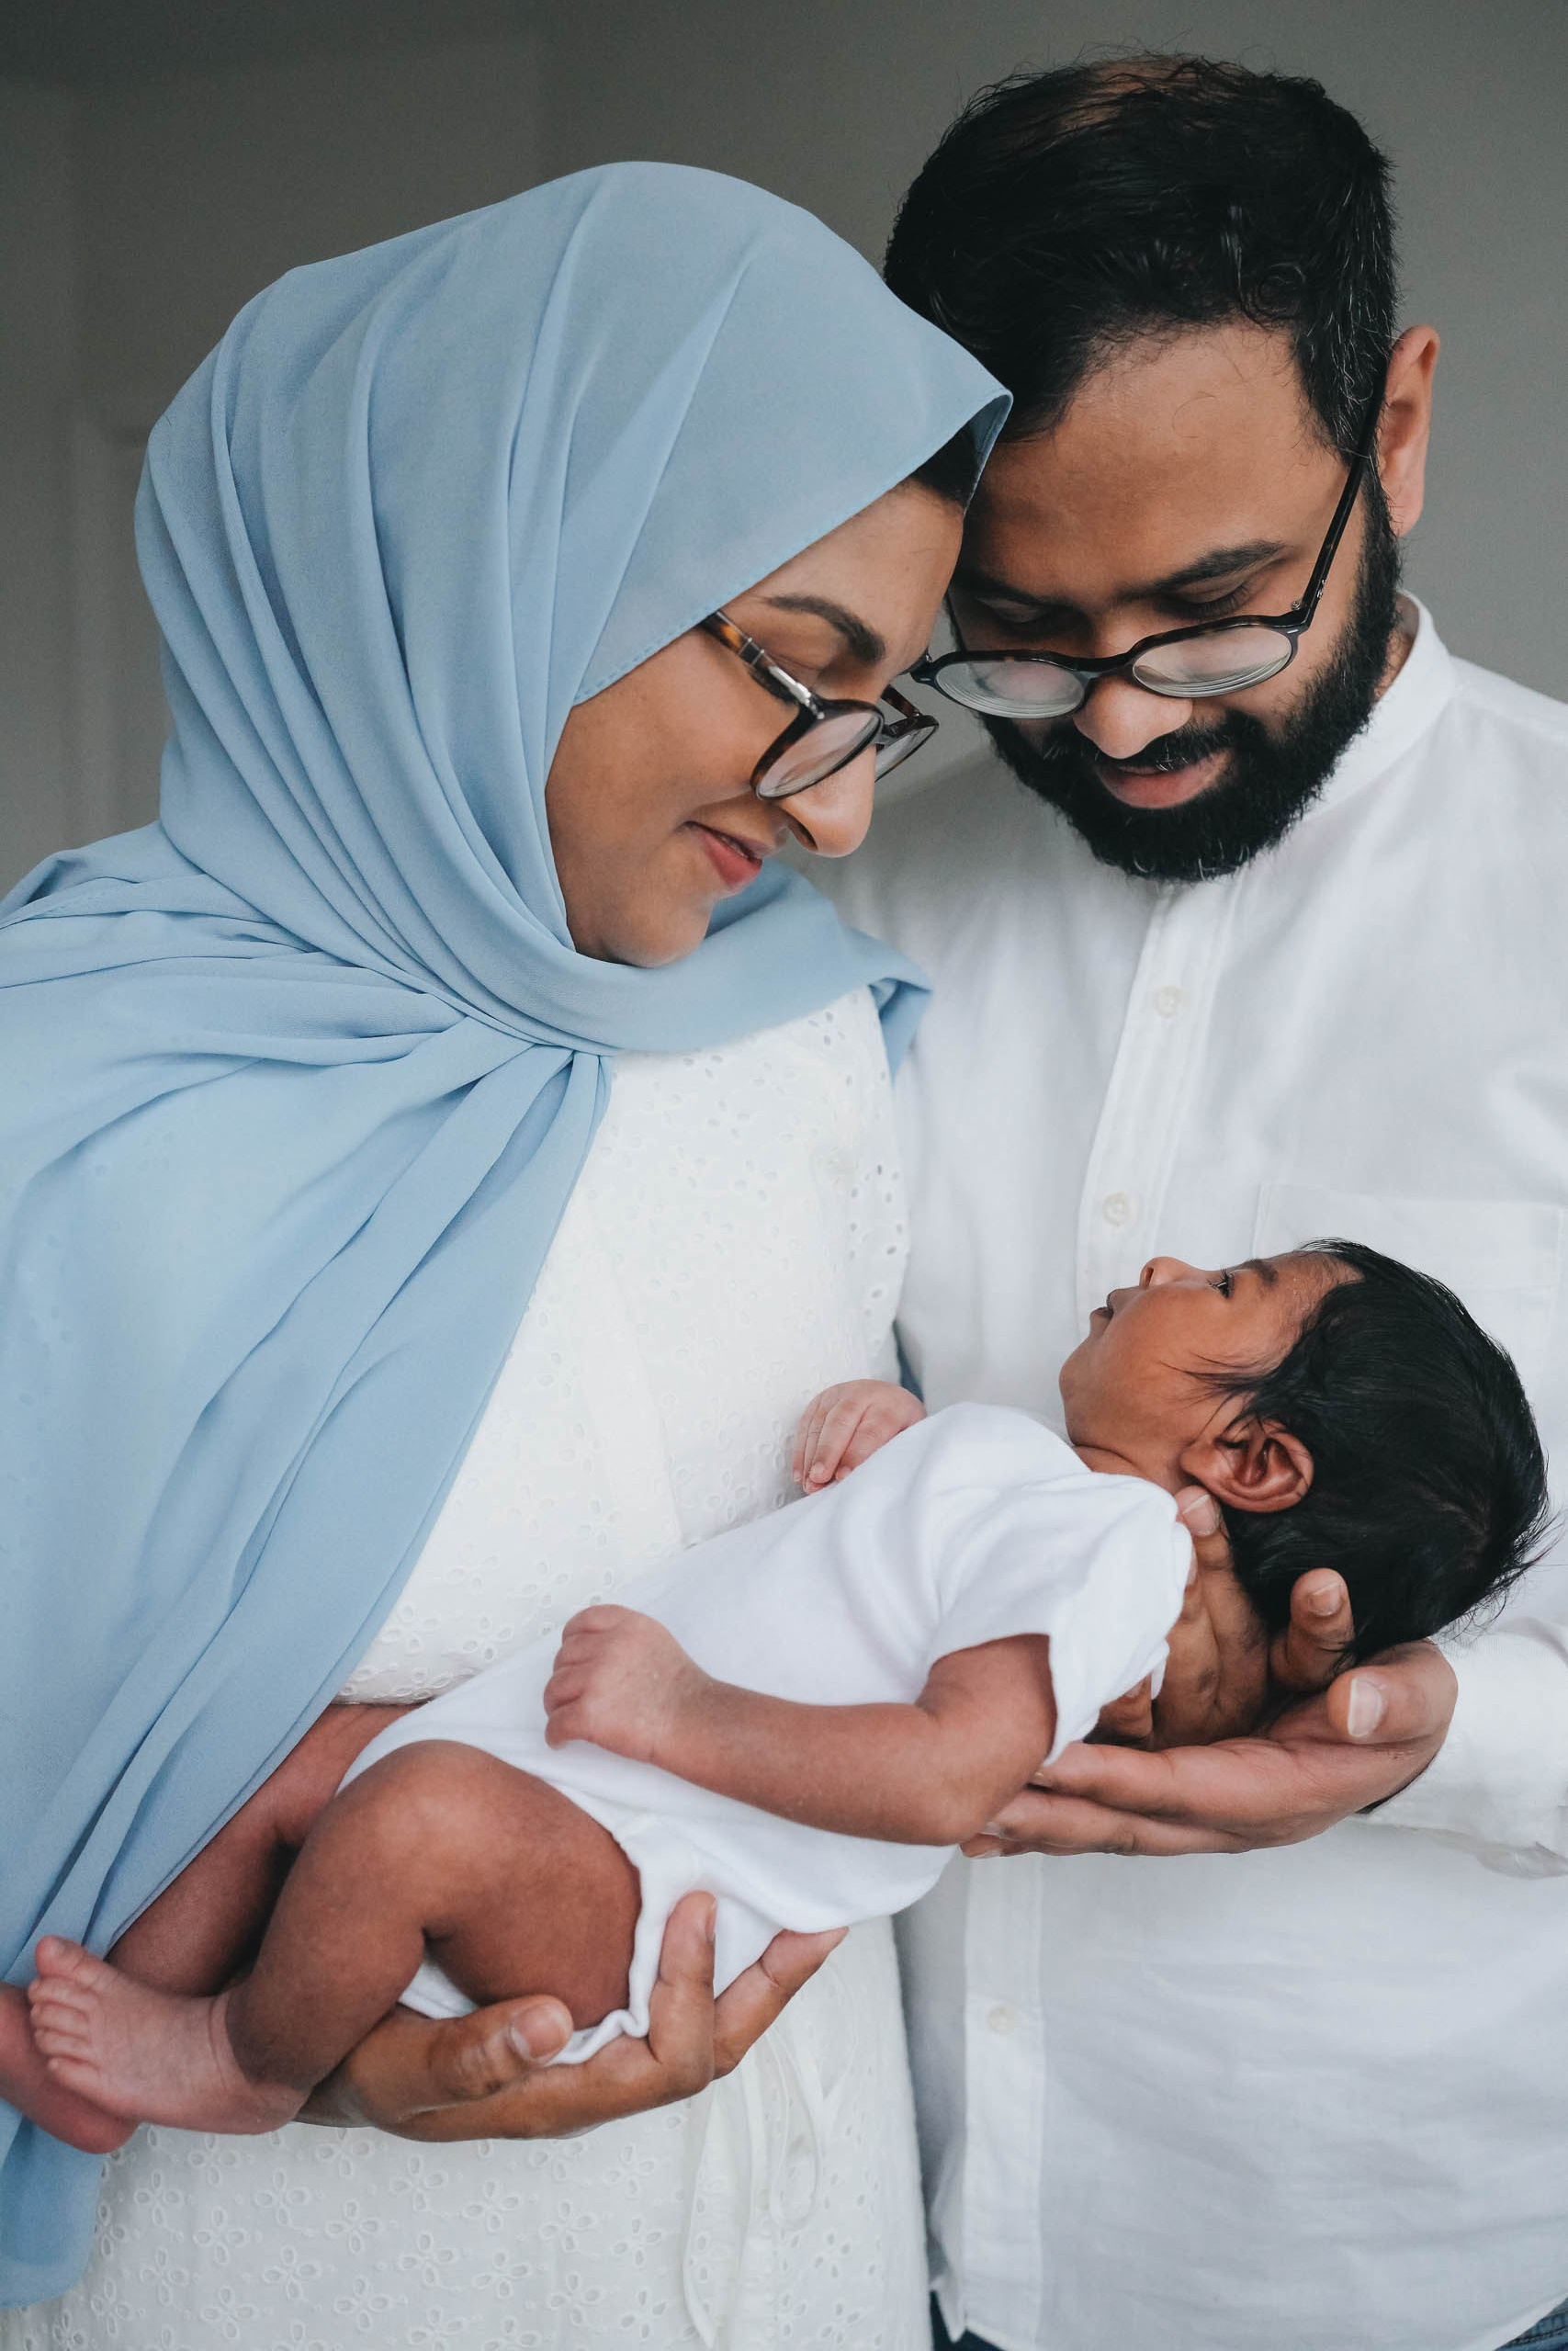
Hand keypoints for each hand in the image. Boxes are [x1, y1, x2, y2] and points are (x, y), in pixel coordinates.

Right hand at [300, 1892, 844, 2140]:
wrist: (326, 2048)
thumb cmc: (360, 2058)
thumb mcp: (394, 2068)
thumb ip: (467, 2060)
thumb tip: (554, 2023)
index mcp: (557, 2093)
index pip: (663, 2064)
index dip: (694, 1992)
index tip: (693, 1905)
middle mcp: (589, 2075)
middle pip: (708, 2049)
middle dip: (766, 1989)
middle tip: (811, 1922)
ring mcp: (594, 2045)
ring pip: (701, 2025)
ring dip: (756, 1976)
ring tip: (802, 1916)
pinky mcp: (588, 2009)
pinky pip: (670, 1994)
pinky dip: (716, 1959)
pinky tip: (735, 1909)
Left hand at [544, 1604, 708, 1764]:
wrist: (694, 1722)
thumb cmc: (681, 1691)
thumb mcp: (656, 1641)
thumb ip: (624, 1637)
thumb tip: (593, 1651)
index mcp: (627, 1626)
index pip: (581, 1622)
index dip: (570, 1641)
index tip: (571, 1656)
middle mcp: (609, 1647)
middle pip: (563, 1658)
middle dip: (565, 1678)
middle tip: (572, 1695)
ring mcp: (596, 1680)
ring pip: (554, 1690)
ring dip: (556, 1706)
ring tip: (566, 1717)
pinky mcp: (589, 1714)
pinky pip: (556, 1724)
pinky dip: (555, 1735)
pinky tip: (562, 1740)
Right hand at [792, 1380, 924, 1489]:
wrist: (889, 1398)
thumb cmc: (900, 1427)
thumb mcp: (909, 1438)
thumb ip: (895, 1454)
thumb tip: (873, 1480)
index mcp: (891, 1404)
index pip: (871, 1431)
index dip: (855, 1455)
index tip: (843, 1477)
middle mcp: (862, 1394)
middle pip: (840, 1422)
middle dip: (827, 1453)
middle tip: (819, 1478)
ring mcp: (838, 1394)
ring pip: (819, 1423)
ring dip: (811, 1455)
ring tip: (809, 1483)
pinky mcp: (820, 1400)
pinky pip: (805, 1424)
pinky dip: (801, 1451)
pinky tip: (801, 1474)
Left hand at [966, 1492, 1457, 1855]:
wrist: (1408, 1732)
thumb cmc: (1406, 1704)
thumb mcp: (1417, 1694)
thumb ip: (1391, 1700)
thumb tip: (1351, 1705)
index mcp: (1278, 1794)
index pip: (1179, 1790)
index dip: (1112, 1779)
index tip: (1046, 1760)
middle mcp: (1233, 1817)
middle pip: (1126, 1826)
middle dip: (1049, 1816)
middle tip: (971, 1803)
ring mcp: (1209, 1817)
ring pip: (1111, 1830)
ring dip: (1040, 1828)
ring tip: (964, 1819)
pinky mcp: (1191, 1802)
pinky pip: (1114, 1817)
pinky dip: (1057, 1819)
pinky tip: (999, 1822)